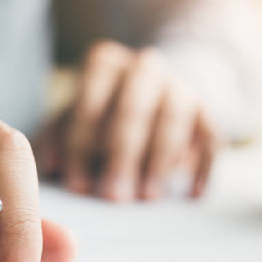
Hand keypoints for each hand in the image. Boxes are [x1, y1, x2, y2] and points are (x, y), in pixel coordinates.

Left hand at [36, 40, 218, 200]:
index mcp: (105, 64)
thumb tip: (49, 167)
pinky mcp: (209, 111)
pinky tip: (192, 196)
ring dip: (160, 160)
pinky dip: (203, 167)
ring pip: (174, 119)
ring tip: (148, 198)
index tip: (77, 187)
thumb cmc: (105, 113)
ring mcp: (181, 86)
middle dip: (123, 155)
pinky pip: (211, 137)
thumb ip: (58, 138)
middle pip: (134, 108)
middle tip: (114, 197)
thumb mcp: (77, 117)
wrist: (160, 90)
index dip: (82, 145)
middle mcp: (145, 67)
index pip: (90, 99)